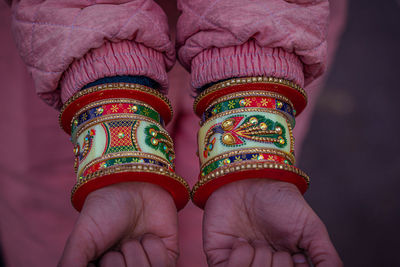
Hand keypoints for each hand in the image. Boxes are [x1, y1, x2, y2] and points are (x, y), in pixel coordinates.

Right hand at [58, 182, 178, 266]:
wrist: (133, 182)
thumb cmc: (103, 210)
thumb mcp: (80, 241)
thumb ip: (71, 265)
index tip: (103, 255)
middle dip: (117, 262)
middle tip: (116, 245)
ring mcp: (148, 266)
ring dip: (135, 254)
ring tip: (132, 239)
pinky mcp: (168, 258)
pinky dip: (155, 249)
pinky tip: (148, 236)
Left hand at [203, 179, 341, 266]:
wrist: (252, 176)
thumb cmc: (282, 200)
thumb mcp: (311, 229)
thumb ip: (325, 258)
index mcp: (285, 265)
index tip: (293, 256)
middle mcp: (262, 265)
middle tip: (276, 248)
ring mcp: (239, 262)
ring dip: (258, 263)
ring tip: (257, 243)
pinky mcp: (218, 255)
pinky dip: (237, 261)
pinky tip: (240, 242)